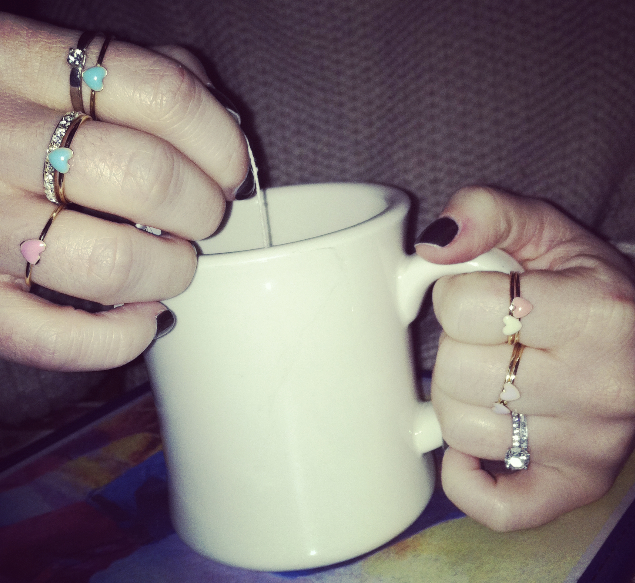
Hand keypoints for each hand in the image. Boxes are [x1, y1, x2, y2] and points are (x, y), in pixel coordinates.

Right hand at [0, 13, 249, 370]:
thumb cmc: (14, 110)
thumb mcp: (62, 59)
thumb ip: (146, 73)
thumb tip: (225, 126)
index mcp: (25, 63)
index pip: (163, 94)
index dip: (221, 143)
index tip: (230, 172)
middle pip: (145, 178)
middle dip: (202, 210)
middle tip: (203, 218)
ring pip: (107, 263)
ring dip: (167, 271)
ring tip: (173, 261)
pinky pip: (50, 336)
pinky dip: (117, 340)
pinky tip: (142, 318)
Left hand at [415, 186, 634, 530]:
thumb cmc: (586, 283)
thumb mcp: (546, 230)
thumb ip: (486, 213)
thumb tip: (433, 245)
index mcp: (596, 313)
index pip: (465, 308)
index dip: (453, 295)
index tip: (476, 295)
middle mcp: (602, 386)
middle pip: (459, 374)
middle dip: (455, 346)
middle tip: (486, 338)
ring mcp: (591, 443)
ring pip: (464, 430)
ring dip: (459, 398)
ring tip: (491, 376)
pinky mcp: (578, 482)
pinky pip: (499, 506)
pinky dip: (468, 478)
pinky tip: (477, 442)